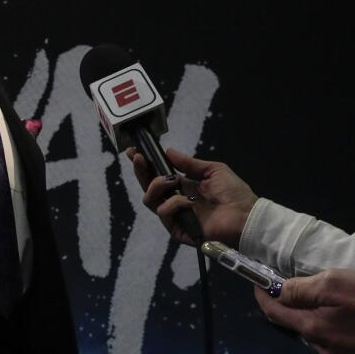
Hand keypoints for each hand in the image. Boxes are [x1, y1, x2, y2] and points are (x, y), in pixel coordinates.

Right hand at [127, 148, 257, 246]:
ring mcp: (175, 216)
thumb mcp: (212, 170)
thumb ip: (189, 163)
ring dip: (157, 186)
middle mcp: (175, 201)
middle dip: (140, 171)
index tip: (133, 151)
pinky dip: (174, 204)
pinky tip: (188, 202)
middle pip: (148, 187)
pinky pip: (164, 214)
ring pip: (150, 200)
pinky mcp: (178, 230)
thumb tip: (168, 151)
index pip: (157, 175)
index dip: (144, 164)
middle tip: (139, 158)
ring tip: (171, 180)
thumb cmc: (234, 193)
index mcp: (182, 187)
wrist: (246, 215)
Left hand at [255, 269, 354, 353]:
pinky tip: (326, 310)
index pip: (273, 312)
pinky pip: (323, 335)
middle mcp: (321, 345)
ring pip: (307, 329)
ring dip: (301, 313)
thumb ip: (301, 289)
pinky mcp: (347, 350)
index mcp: (313, 327)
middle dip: (281, 304)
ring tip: (307, 297)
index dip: (262, 296)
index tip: (258, 283)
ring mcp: (335, 351)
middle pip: (289, 322)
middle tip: (282, 286)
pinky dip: (318, 321)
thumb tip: (280, 292)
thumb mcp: (332, 283)